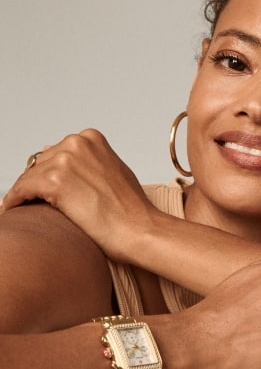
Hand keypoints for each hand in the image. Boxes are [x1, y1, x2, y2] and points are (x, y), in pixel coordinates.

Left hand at [1, 129, 156, 261]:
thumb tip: (56, 153)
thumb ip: (90, 161)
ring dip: (22, 195)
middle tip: (33, 205)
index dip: (48, 174)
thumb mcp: (114, 172)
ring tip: (19, 211)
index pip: (54, 154)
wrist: (140, 229)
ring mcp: (65, 160)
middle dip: (35, 184)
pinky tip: (13, 213)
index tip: (45, 192)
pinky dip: (14, 203)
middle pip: (39, 164)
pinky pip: (21, 191)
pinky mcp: (54, 181)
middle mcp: (77, 143)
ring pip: (28, 178)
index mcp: (91, 138)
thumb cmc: (131, 209)